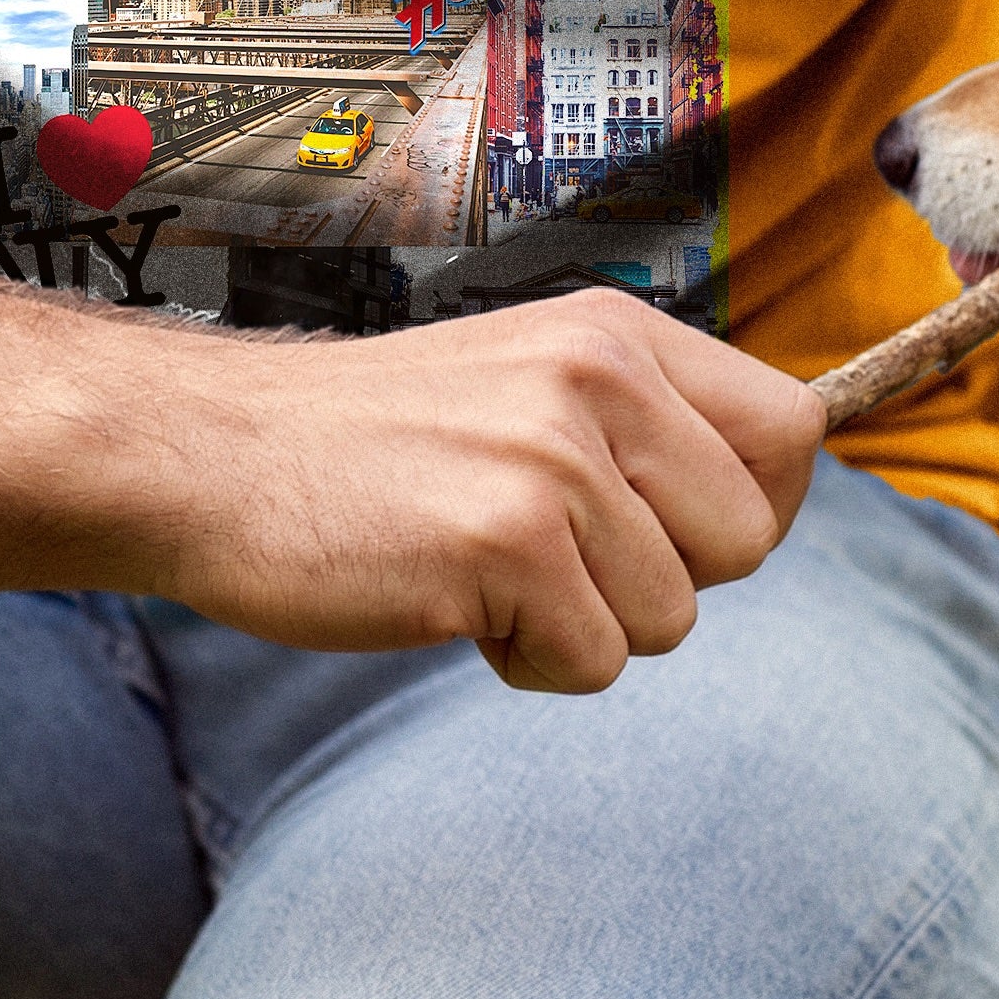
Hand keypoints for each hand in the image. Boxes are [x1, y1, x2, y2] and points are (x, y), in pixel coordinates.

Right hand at [145, 291, 825, 691]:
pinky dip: (526, 663)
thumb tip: (759, 508)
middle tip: (558, 560)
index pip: (791, 428)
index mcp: (616, 335)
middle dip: (666, 581)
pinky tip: (453, 604)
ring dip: (582, 627)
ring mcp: (555, 460)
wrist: (207, 457)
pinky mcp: (506, 544)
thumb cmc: (368, 445)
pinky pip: (591, 663)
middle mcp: (601, 380)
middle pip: (749, 540)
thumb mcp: (525, 384)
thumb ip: (636, 426)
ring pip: (670, 618)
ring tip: (486, 574)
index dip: (759, 505)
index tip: (685, 535)